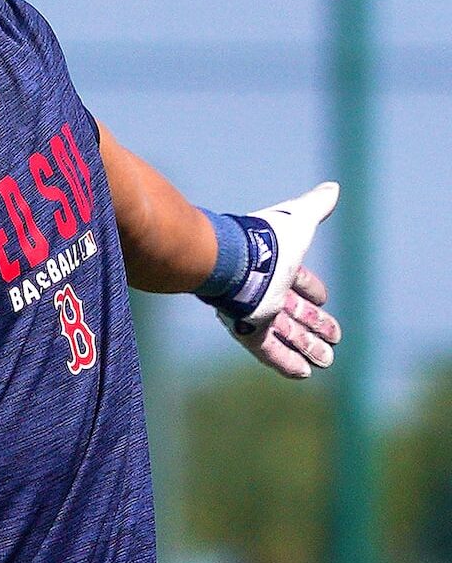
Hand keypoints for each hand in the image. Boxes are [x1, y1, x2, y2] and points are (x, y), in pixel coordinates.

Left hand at [220, 182, 342, 378]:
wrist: (227, 260)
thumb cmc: (265, 240)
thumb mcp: (298, 222)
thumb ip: (315, 206)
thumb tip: (333, 188)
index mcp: (275, 264)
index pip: (297, 279)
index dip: (312, 289)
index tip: (325, 298)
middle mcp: (265, 288)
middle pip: (293, 310)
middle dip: (314, 324)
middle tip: (334, 338)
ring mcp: (255, 310)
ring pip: (284, 333)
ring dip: (305, 347)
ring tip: (326, 361)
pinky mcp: (247, 329)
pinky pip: (267, 349)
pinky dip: (285, 361)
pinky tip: (302, 374)